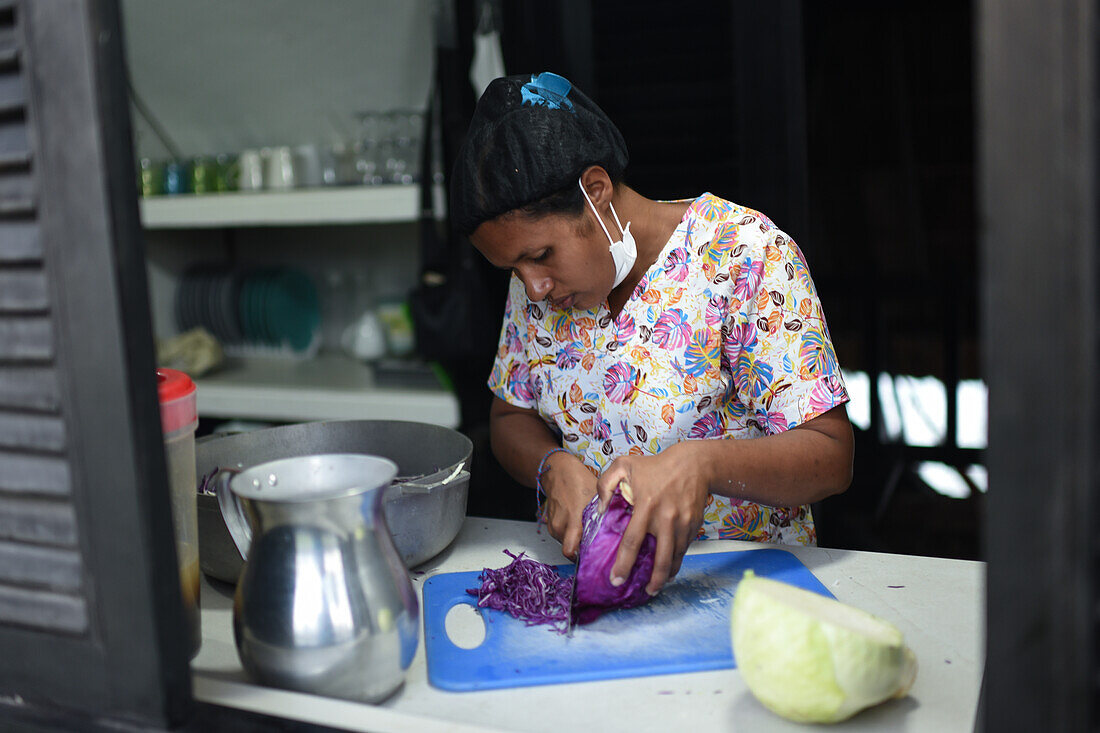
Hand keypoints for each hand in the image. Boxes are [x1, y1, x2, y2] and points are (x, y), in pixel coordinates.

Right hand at [540, 451, 597, 560]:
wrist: (556, 471)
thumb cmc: (577, 479)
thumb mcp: (596, 494)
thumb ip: (607, 511)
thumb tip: (623, 526)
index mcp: (573, 518)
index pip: (570, 550)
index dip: (582, 558)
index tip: (594, 558)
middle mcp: (561, 525)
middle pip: (571, 550)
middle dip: (583, 550)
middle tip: (596, 545)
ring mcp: (554, 526)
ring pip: (567, 543)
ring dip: (577, 540)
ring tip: (588, 531)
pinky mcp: (550, 525)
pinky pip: (562, 536)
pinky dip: (571, 534)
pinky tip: (579, 524)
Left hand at [596, 443, 709, 594]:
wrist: (694, 464)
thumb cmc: (656, 465)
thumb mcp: (624, 464)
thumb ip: (605, 484)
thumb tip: (600, 509)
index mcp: (645, 506)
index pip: (632, 542)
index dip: (623, 564)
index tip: (616, 580)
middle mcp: (665, 519)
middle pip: (660, 559)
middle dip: (653, 581)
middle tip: (644, 592)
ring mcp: (682, 524)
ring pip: (675, 558)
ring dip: (666, 576)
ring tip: (656, 586)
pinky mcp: (694, 526)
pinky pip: (684, 549)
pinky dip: (677, 561)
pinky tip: (669, 568)